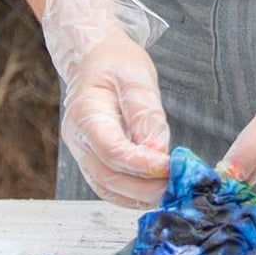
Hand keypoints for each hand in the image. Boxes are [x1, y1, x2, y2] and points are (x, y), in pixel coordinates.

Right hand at [43, 0, 171, 207]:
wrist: (94, 58)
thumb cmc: (116, 63)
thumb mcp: (138, 78)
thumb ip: (147, 117)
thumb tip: (159, 154)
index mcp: (86, 112)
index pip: (111, 149)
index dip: (141, 164)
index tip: (170, 168)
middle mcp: (78, 138)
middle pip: (108, 177)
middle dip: (145, 188)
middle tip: (178, 187)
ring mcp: (81, 152)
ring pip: (107, 188)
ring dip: (139, 196)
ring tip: (171, 192)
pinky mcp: (92, 160)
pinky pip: (108, 187)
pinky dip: (131, 195)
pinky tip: (155, 192)